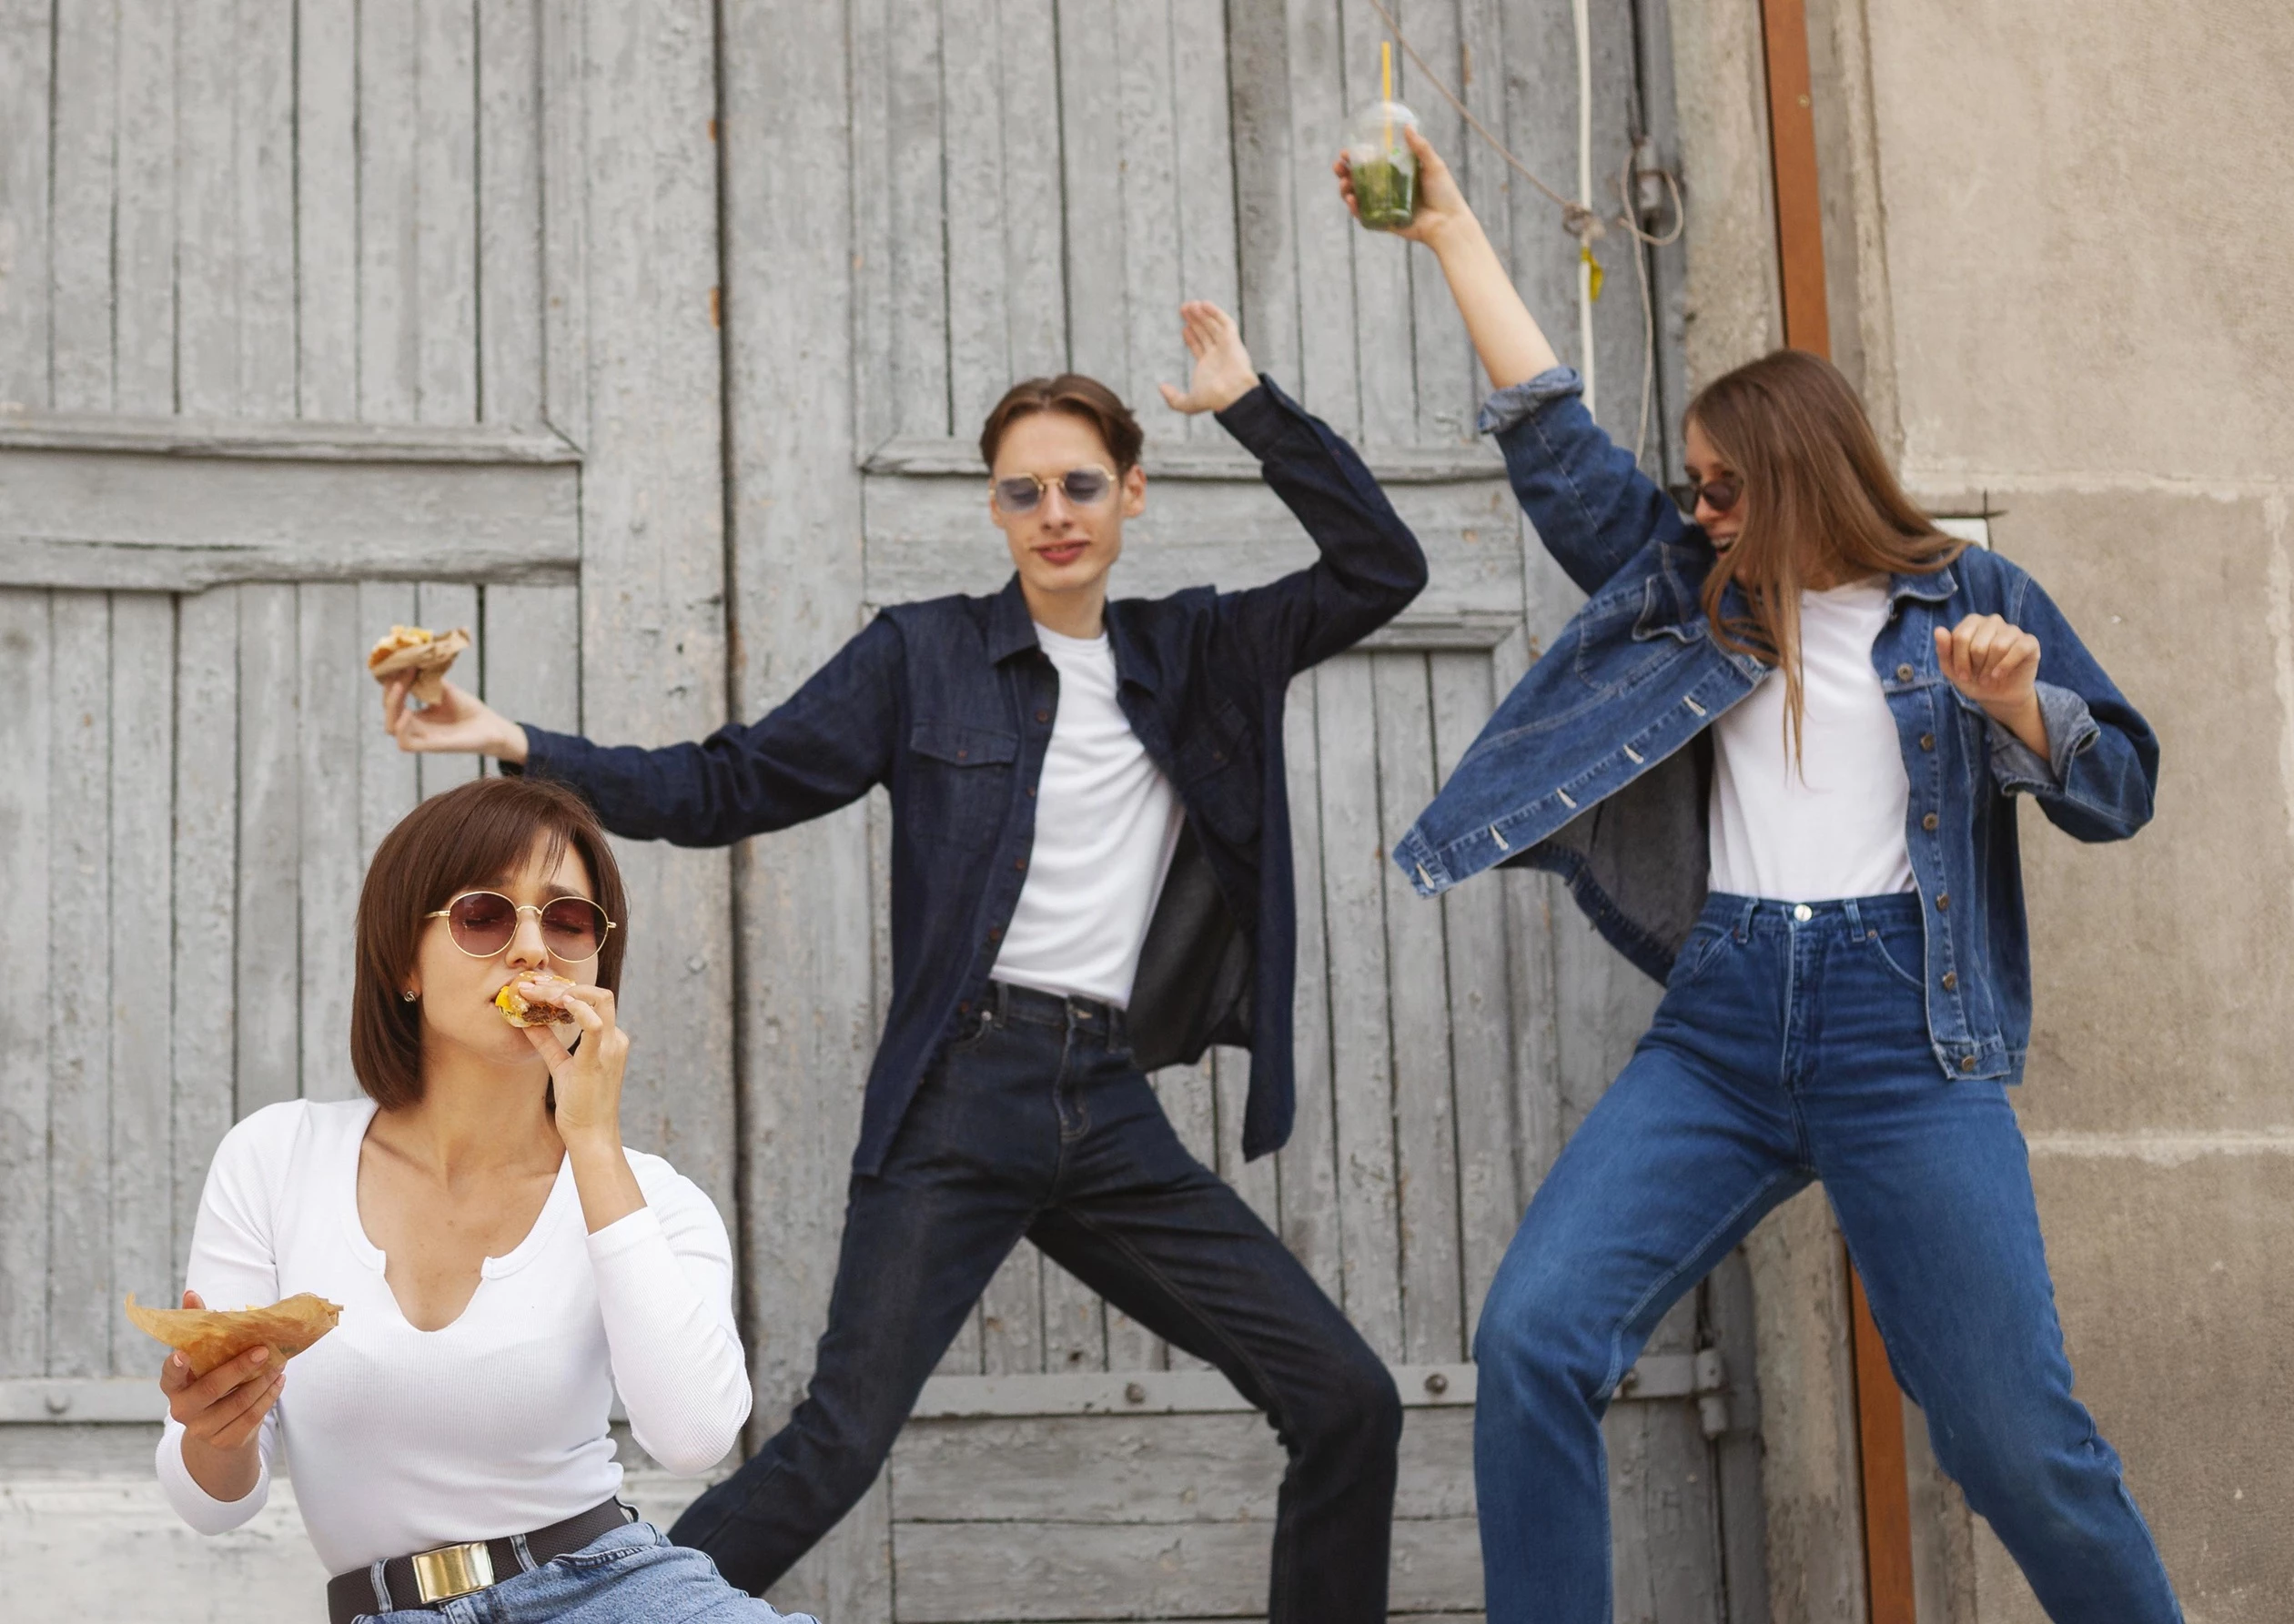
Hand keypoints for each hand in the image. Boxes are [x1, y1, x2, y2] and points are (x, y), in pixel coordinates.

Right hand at [158, 1289, 283, 1501]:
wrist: (218, 1431)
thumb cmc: (212, 1381)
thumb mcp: (204, 1360)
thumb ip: (201, 1328)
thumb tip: (191, 1293)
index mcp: (174, 1386)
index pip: (169, 1376)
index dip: (174, 1366)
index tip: (182, 1354)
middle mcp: (183, 1409)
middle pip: (210, 1389)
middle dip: (239, 1368)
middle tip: (264, 1350)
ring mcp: (202, 1429)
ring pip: (238, 1403)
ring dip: (263, 1380)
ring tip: (281, 1362)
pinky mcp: (225, 1441)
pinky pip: (252, 1417)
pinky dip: (269, 1396)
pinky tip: (279, 1380)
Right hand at [383, 676, 528, 762]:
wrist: (491, 726)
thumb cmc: (469, 709)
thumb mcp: (444, 689)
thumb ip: (427, 678)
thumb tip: (412, 657)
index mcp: (416, 716)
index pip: (392, 702)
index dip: (392, 684)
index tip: (403, 665)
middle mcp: (416, 728)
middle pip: (388, 713)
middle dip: (390, 691)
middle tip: (402, 672)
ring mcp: (423, 738)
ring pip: (391, 729)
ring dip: (392, 706)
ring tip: (401, 686)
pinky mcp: (433, 746)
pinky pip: (406, 743)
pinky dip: (402, 728)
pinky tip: (407, 711)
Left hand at [523, 982, 645, 1230]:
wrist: (590, 1135)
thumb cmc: (578, 1106)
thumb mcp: (560, 1067)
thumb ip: (547, 1043)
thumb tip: (527, 1022)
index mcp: (610, 1040)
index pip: (593, 1001)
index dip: (563, 989)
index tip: (534, 989)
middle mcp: (616, 1039)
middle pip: (598, 994)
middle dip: (563, 985)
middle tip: (531, 987)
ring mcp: (611, 1048)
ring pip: (597, 1001)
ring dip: (564, 992)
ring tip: (535, 993)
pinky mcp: (598, 1060)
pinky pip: (593, 1025)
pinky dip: (576, 1008)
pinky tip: (554, 1004)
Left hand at [1158, 301, 1257, 414]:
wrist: (1233, 395)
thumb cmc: (1213, 400)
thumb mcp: (1188, 404)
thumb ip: (1173, 398)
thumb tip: (1161, 387)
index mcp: (1208, 366)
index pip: (1199, 346)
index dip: (1191, 336)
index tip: (1183, 327)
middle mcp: (1218, 355)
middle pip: (1205, 333)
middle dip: (1195, 321)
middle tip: (1183, 308)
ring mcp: (1226, 347)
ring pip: (1213, 326)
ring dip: (1202, 314)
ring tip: (1190, 305)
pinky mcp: (1233, 340)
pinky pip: (1225, 322)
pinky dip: (1216, 312)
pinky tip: (1204, 305)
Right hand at [1335, 125, 1474, 247]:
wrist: (1449, 223)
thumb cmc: (1444, 194)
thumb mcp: (1433, 165)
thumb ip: (1421, 147)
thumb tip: (1407, 126)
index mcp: (1397, 175)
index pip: (1371, 164)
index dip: (1356, 158)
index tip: (1346, 152)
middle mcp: (1388, 191)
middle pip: (1360, 181)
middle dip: (1345, 174)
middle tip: (1338, 167)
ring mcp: (1385, 208)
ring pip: (1359, 198)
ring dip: (1346, 191)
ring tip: (1344, 185)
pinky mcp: (1385, 223)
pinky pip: (1366, 217)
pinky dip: (1355, 210)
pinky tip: (1351, 201)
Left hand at [1935, 613, 2047, 754]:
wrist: (1998, 695)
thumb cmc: (1974, 677)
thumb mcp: (1952, 669)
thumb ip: (1943, 650)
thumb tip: (1938, 630)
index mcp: (1972, 622)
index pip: (1960, 636)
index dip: (1959, 661)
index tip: (1961, 675)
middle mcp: (1993, 621)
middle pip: (1978, 645)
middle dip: (1975, 667)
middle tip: (1978, 677)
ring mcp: (2012, 630)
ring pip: (1998, 647)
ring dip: (1990, 669)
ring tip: (1988, 678)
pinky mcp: (2030, 642)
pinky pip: (2019, 649)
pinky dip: (2006, 666)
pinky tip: (1999, 675)